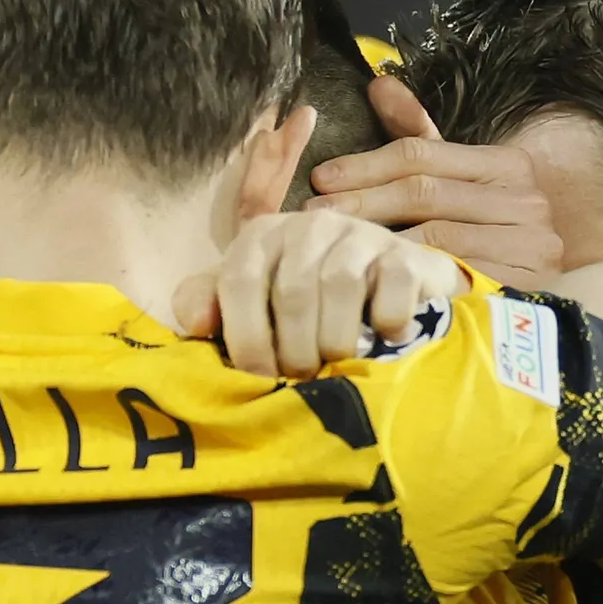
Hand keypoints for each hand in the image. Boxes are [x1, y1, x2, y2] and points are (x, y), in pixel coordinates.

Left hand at [175, 209, 467, 377]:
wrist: (386, 291)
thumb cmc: (304, 307)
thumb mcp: (249, 304)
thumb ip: (208, 307)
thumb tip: (196, 322)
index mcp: (261, 236)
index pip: (240, 281)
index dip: (246, 336)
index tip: (259, 377)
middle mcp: (309, 225)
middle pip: (293, 291)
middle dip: (295, 350)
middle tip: (303, 378)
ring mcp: (360, 234)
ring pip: (341, 286)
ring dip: (336, 341)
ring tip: (337, 363)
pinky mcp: (406, 253)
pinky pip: (393, 287)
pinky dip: (387, 323)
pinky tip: (384, 340)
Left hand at [302, 76, 564, 289]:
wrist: (544, 298)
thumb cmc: (488, 230)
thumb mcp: (457, 178)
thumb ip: (419, 134)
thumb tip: (378, 84)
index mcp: (507, 164)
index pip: (422, 153)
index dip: (366, 165)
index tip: (321, 178)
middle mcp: (525, 199)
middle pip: (424, 192)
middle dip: (362, 202)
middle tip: (313, 216)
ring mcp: (529, 244)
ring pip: (434, 237)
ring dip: (376, 242)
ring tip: (333, 248)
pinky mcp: (522, 286)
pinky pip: (450, 278)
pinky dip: (407, 278)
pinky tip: (371, 281)